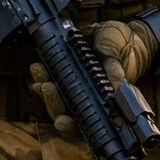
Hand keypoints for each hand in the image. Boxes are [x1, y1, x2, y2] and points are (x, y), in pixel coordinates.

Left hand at [27, 18, 157, 140]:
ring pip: (57, 99)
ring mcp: (77, 89)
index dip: (72, 126)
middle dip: (53, 103)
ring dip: (45, 89)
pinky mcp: (68, 76)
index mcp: (104, 103)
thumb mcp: (118, 57)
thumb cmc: (121, 47)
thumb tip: (117, 89)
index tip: (60, 121)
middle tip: (47, 87)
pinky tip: (38, 70)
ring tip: (38, 72)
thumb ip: (115, 71)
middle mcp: (88, 100)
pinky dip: (43, 77)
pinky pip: (53, 83)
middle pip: (66, 113)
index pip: (86, 124)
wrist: (115, 33)